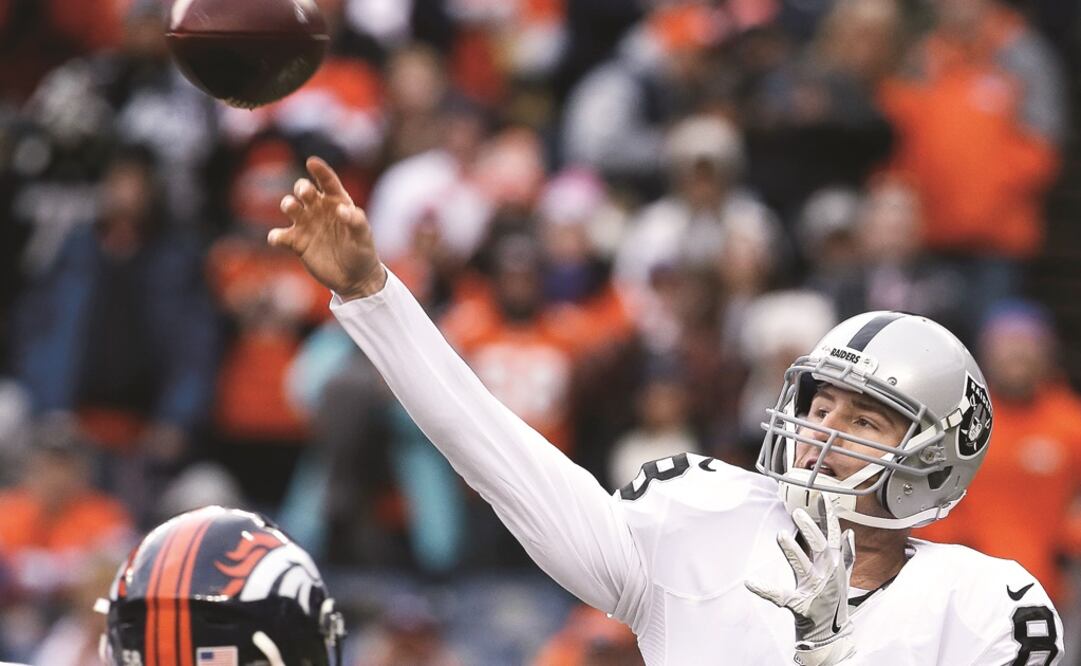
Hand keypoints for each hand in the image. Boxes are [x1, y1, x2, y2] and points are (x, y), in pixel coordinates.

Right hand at [270, 157, 386, 299]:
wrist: (354, 279)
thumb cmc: (362, 253)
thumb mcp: (364, 237)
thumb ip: (356, 221)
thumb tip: (342, 210)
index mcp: (338, 202)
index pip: (328, 182)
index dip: (320, 171)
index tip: (312, 162)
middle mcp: (319, 210)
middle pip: (304, 191)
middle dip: (302, 188)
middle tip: (305, 193)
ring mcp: (306, 225)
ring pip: (290, 207)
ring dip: (288, 204)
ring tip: (291, 207)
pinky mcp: (296, 243)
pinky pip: (280, 236)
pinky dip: (276, 236)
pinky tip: (278, 238)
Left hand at [745, 496, 855, 665]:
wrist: (831, 633)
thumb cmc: (835, 600)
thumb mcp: (845, 576)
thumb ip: (847, 554)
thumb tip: (850, 533)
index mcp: (834, 565)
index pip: (833, 536)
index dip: (829, 516)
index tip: (822, 498)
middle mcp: (825, 574)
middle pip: (820, 547)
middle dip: (810, 529)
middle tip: (798, 513)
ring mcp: (812, 589)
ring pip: (802, 567)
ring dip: (793, 550)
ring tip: (782, 534)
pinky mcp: (798, 604)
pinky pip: (779, 596)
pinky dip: (765, 589)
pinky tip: (751, 582)